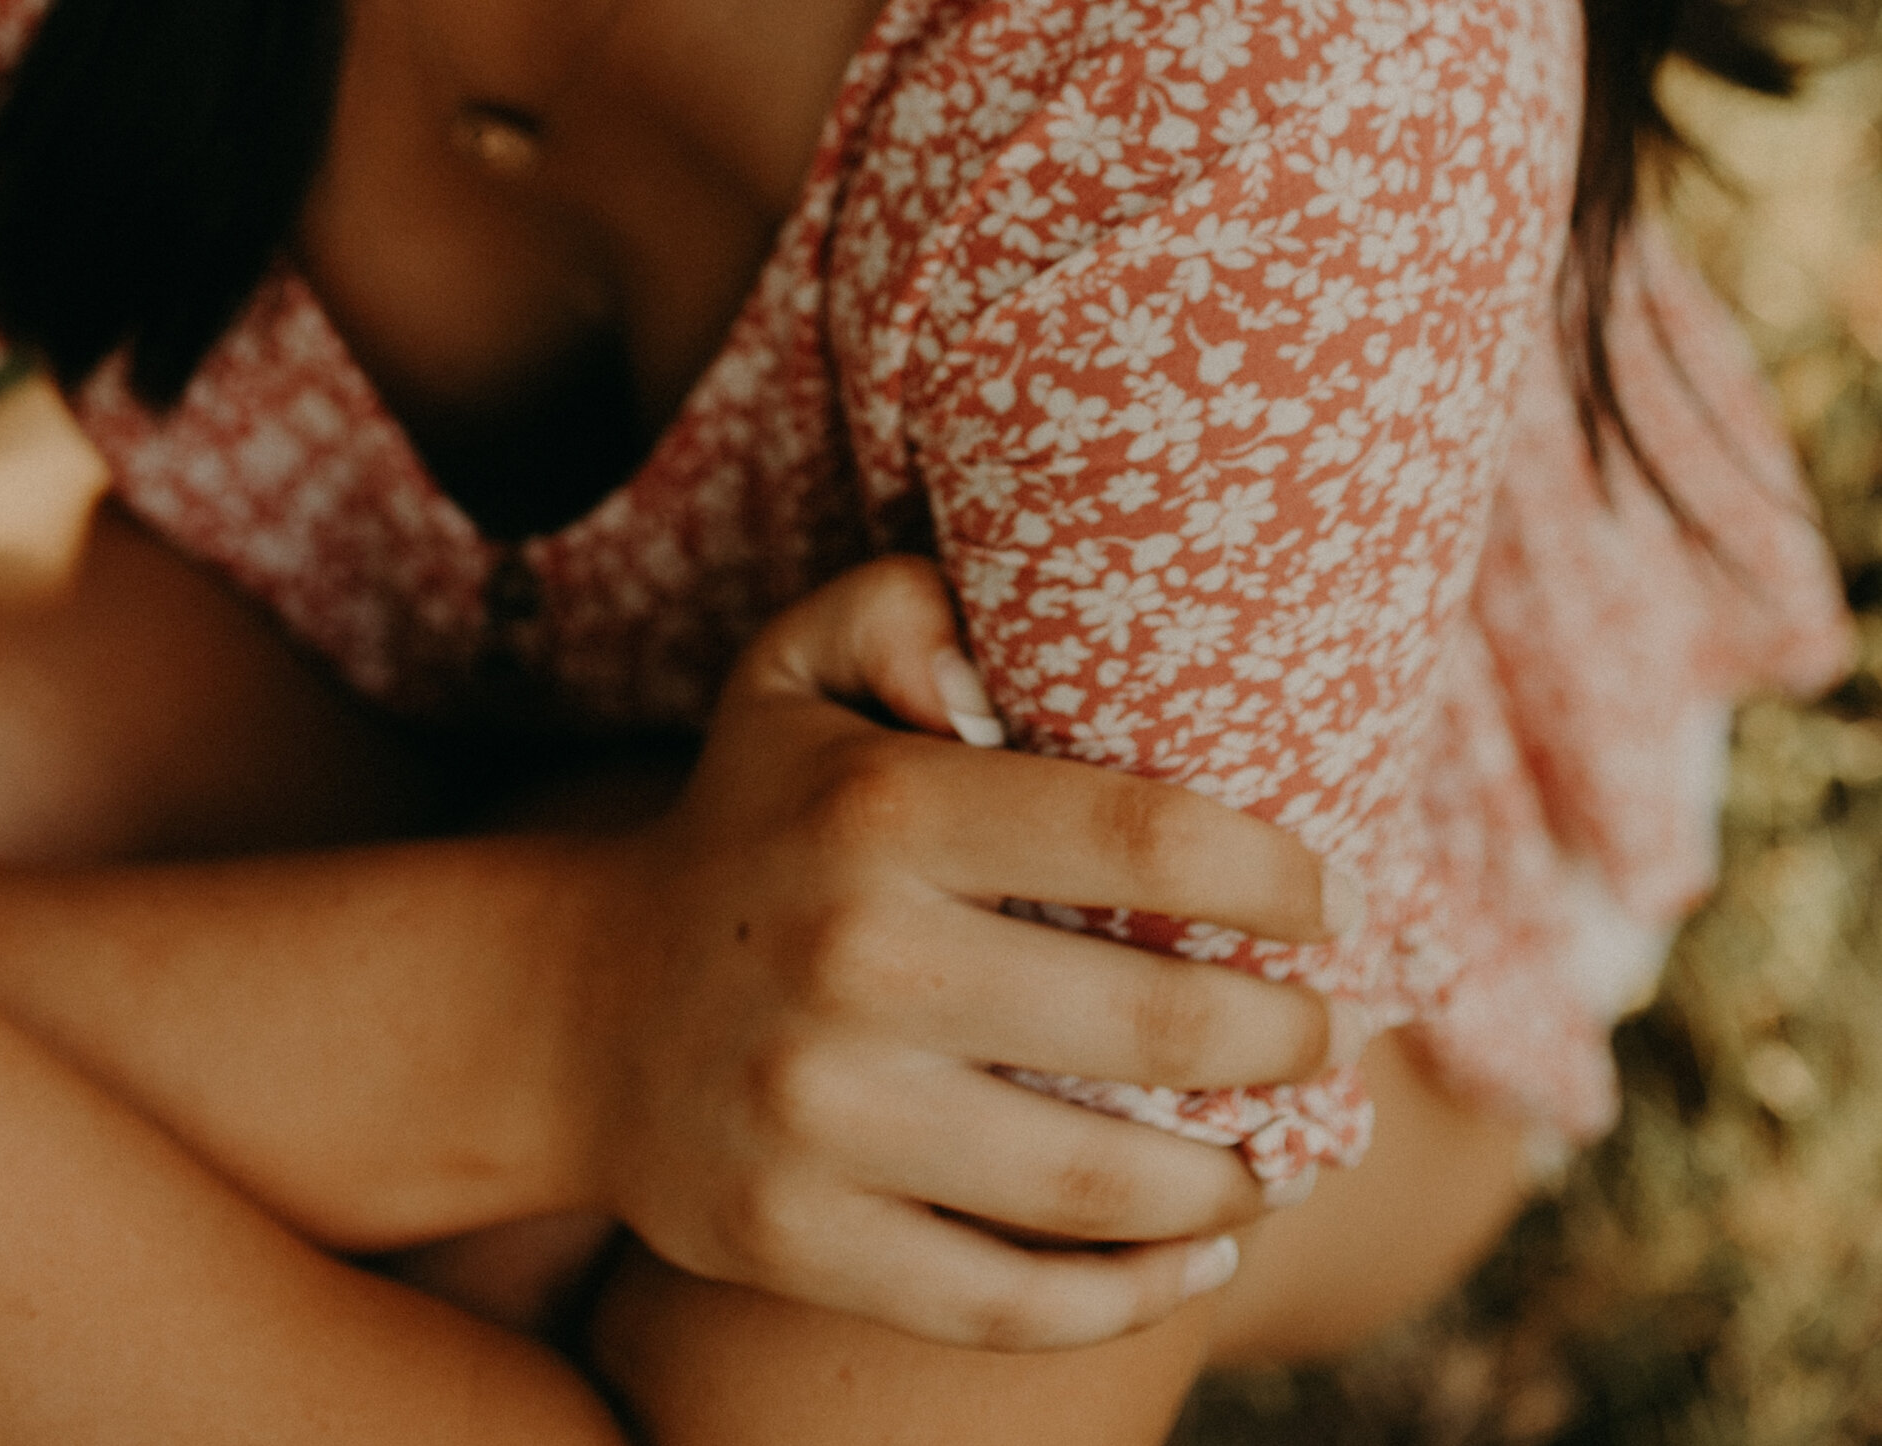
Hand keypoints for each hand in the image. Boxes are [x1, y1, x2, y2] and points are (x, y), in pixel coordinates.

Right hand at [575, 557, 1351, 1352]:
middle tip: (1331, 1030)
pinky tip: (1205, 1250)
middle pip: (1153, 1022)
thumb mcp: (795, 668)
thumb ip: (903, 608)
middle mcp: (852, 961)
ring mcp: (822, 1116)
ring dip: (1236, 1178)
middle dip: (1287, 1035)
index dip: (1273, 871)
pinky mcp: (799, 1239)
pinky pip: (1011, 1301)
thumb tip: (1003, 674)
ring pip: (1100, 1183)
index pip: (1138, 832)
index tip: (1336, 898)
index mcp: (876, 810)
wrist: (572, 1010)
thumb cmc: (748, 822)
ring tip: (1288, 1151)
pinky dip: (1137, 1295)